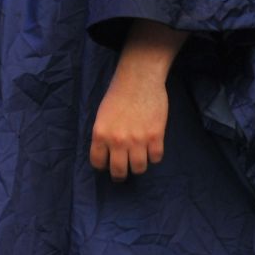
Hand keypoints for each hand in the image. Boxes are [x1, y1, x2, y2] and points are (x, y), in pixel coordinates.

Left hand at [88, 20, 186, 180]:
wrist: (138, 79)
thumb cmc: (118, 94)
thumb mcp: (102, 115)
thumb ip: (104, 135)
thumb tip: (108, 153)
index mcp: (100, 134)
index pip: (98, 163)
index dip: (103, 165)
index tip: (107, 164)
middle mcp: (118, 140)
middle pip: (119, 171)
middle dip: (120, 174)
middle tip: (123, 171)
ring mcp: (138, 140)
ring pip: (139, 168)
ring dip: (138, 166)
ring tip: (138, 158)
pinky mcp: (156, 136)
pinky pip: (156, 158)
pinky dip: (154, 156)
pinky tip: (151, 148)